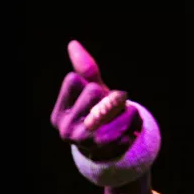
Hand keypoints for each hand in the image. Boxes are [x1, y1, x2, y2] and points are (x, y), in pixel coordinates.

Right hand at [49, 40, 140, 160]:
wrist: (111, 150)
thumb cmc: (99, 114)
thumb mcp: (91, 92)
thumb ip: (85, 71)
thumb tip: (73, 43)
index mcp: (58, 116)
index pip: (74, 79)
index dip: (89, 84)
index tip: (92, 100)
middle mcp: (67, 131)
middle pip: (93, 90)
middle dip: (108, 95)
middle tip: (110, 110)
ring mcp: (88, 142)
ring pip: (113, 106)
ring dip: (127, 109)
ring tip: (125, 116)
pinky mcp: (109, 150)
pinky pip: (130, 123)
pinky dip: (135, 123)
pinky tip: (130, 130)